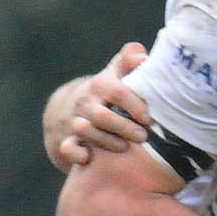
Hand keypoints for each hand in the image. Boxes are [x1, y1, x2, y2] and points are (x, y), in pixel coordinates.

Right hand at [59, 44, 150, 166]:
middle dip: (123, 127)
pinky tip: (90, 158)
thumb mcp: (116, 71)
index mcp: (100, 85)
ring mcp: (74, 122)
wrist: (69, 108)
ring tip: (126, 148)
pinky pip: (67, 148)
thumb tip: (143, 58)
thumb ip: (130, 60)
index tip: (150, 118)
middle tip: (144, 137)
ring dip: (106, 141)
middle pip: (101, 116)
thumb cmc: (105, 91)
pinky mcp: (66, 141)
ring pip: (84, 131)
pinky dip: (77, 154)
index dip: (135, 105)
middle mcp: (86, 103)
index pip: (117, 92)